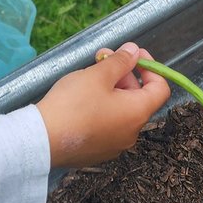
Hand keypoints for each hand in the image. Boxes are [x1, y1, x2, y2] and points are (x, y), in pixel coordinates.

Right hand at [35, 42, 169, 167]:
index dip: (150, 67)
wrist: (42, 140)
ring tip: (89, 74)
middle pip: (138, 97)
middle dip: (124, 73)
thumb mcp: (98, 75)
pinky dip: (102, 106)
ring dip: (111, 88)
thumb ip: (120, 61)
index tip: (133, 54)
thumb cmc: (73, 104)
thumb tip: (134, 51)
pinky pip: (107, 124)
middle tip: (102, 56)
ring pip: (121, 110)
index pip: (160, 88)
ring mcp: (114, 145)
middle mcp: (131, 132)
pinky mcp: (97, 151)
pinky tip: (81, 97)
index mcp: (137, 113)